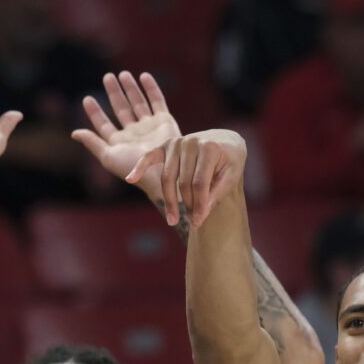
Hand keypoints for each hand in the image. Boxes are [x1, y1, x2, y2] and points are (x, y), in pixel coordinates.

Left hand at [72, 71, 180, 201]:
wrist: (162, 171)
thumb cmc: (133, 167)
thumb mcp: (108, 156)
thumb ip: (92, 143)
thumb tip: (74, 133)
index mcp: (119, 143)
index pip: (104, 124)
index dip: (95, 112)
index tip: (87, 99)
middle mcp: (134, 133)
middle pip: (121, 109)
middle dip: (114, 93)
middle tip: (107, 76)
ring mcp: (150, 126)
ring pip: (138, 102)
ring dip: (131, 88)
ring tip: (123, 74)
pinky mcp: (164, 121)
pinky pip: (157, 101)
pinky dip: (152, 88)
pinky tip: (144, 76)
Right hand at [127, 130, 245, 227]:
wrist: (225, 141)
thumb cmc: (230, 161)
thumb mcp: (232, 175)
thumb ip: (218, 192)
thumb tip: (200, 214)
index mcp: (209, 148)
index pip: (200, 183)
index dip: (199, 204)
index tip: (199, 222)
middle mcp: (190, 142)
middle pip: (182, 183)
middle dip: (187, 205)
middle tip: (192, 222)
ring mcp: (176, 142)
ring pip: (167, 177)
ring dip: (169, 201)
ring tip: (172, 220)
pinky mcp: (166, 145)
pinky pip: (149, 157)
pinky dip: (139, 167)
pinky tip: (131, 179)